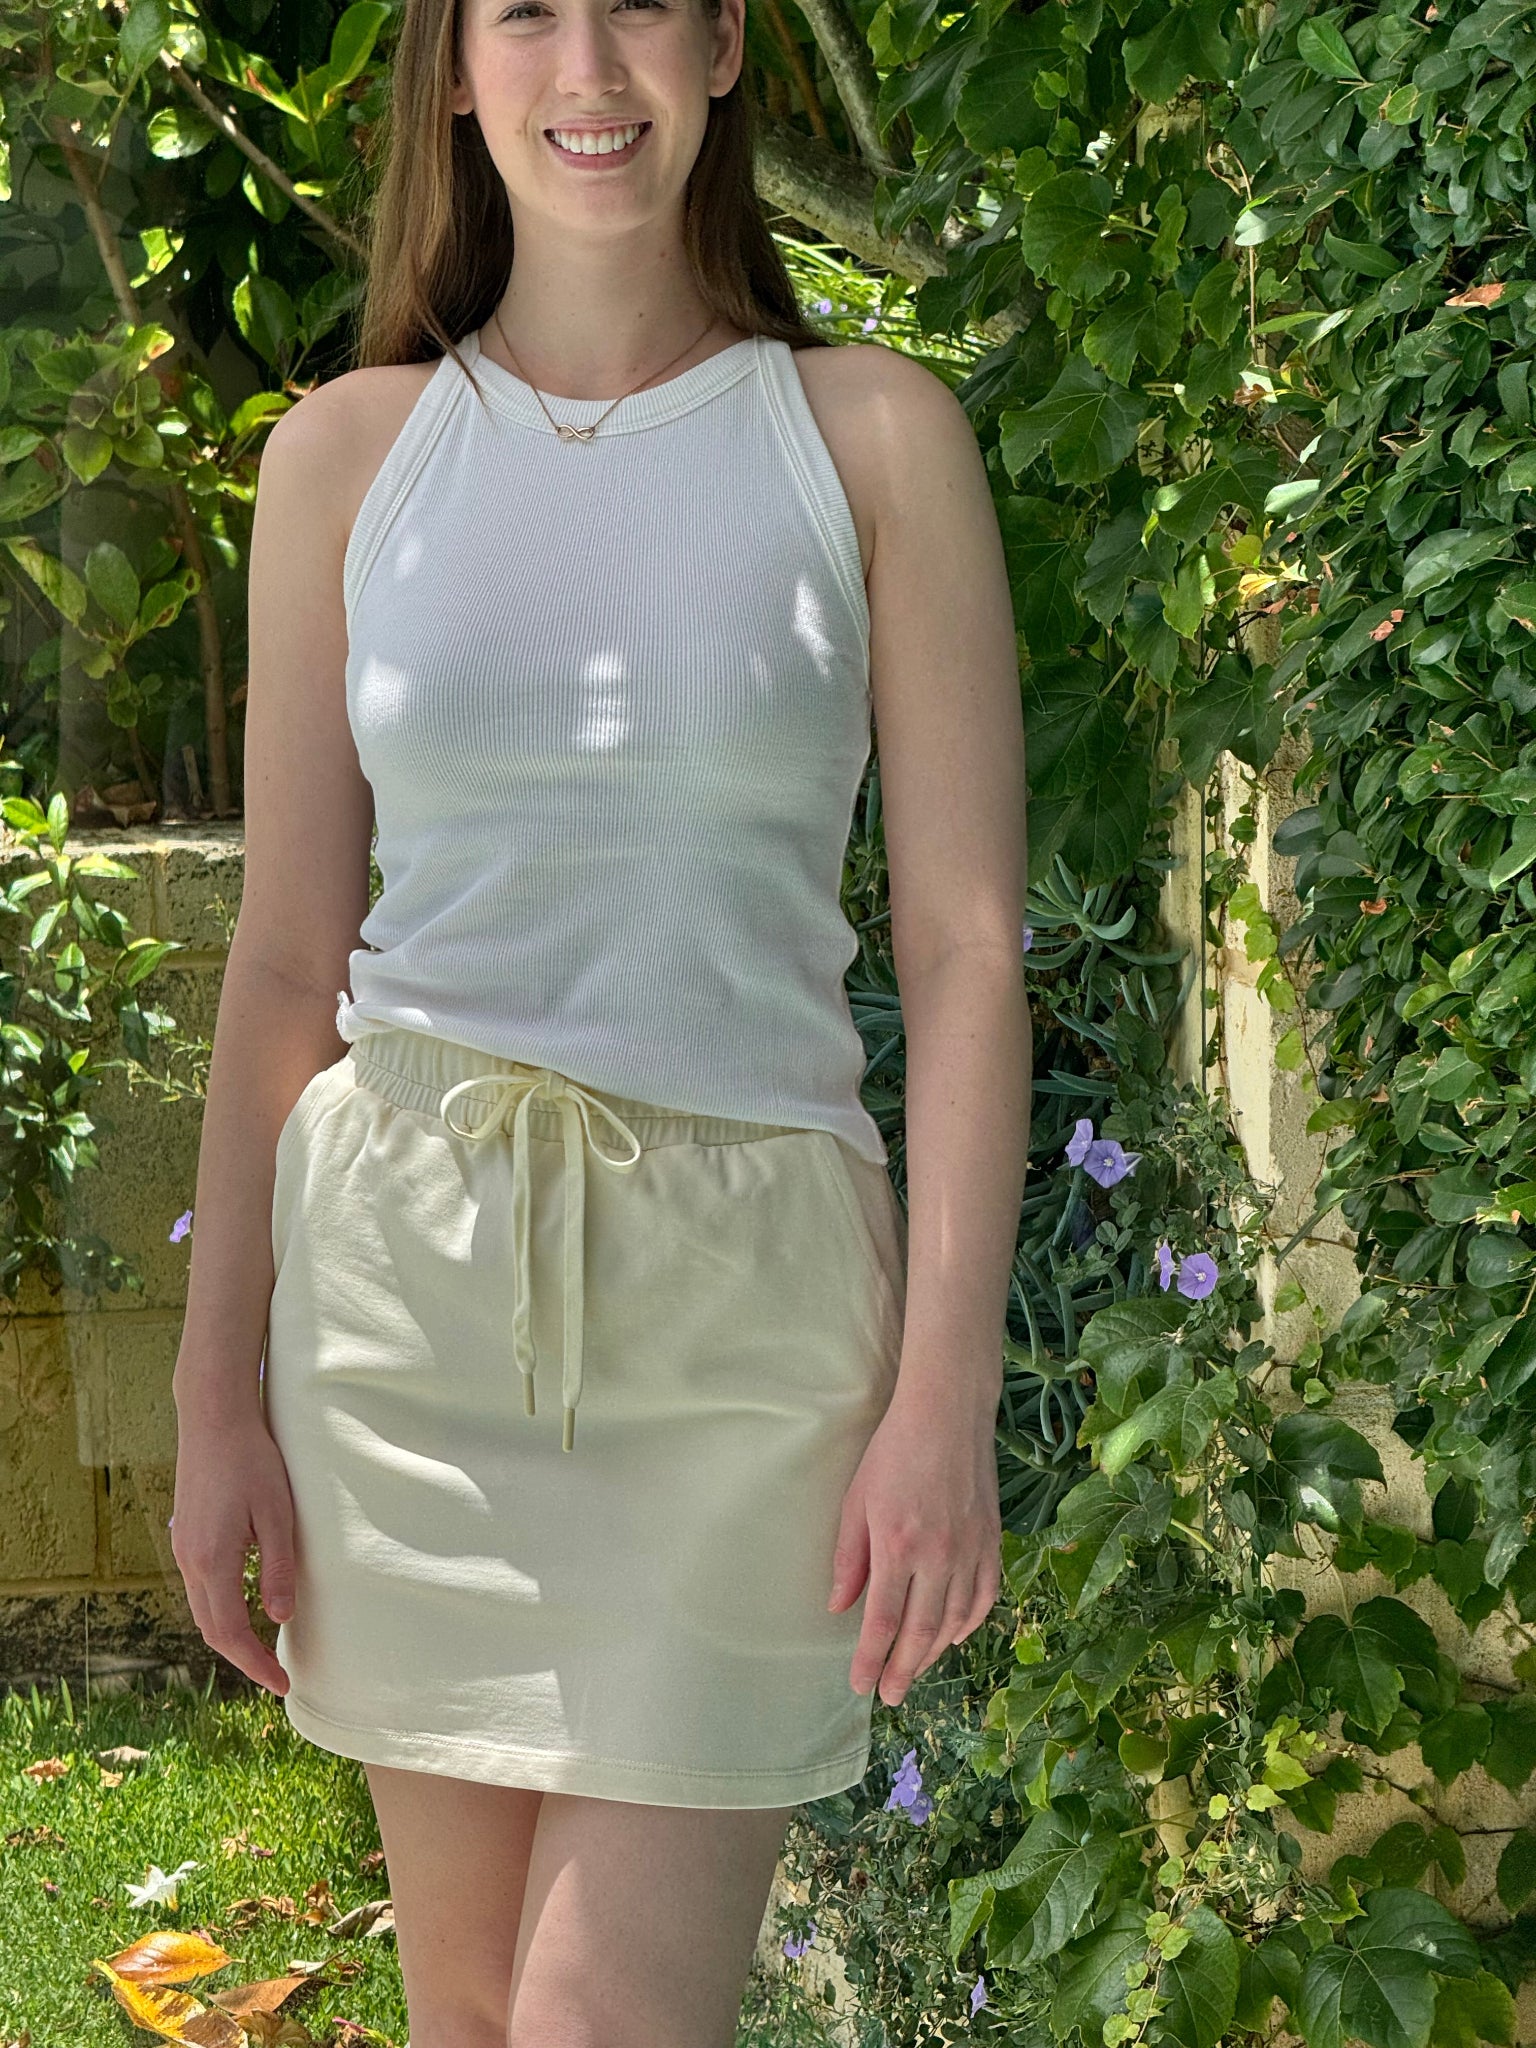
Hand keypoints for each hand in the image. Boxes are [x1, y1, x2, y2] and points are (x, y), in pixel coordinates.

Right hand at [169, 1403, 296, 1696]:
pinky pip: (200, 1588)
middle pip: (211, 1629)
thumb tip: (280, 1618)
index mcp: (212, 1560)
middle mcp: (190, 1560)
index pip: (230, 1632)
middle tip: (276, 1676)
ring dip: (230, 1636)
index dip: (256, 1664)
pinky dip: (220, 1611)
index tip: (283, 1685)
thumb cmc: (252, 1461)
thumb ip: (277, 1568)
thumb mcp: (278, 1513)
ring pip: (202, 1610)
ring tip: (262, 1651)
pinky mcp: (185, 1535)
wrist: (213, 1419)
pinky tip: (243, 1609)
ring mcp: (182, 1547)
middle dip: (243, 1658)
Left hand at [826, 1386, 1000, 1706]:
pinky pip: (984, 1597)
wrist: (947, 1415)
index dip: (871, 1660)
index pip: (882, 1620)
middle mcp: (939, 1555)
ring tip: (913, 1670)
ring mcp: (971, 1550)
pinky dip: (969, 1624)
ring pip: (956, 1621)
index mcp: (898, 1545)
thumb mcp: (856, 1501)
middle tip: (890, 1695)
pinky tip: (952, 1636)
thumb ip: (849, 1559)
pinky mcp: (993, 1541)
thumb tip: (838, 1608)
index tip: (860, 1685)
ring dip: (933, 1653)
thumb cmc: (892, 1452)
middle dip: (903, 1670)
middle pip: (921, 1631)